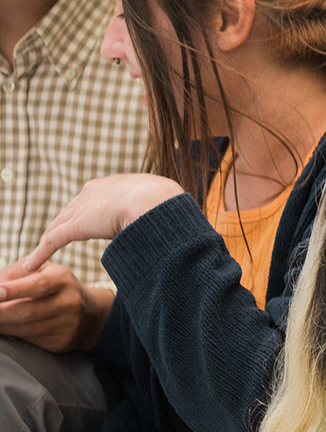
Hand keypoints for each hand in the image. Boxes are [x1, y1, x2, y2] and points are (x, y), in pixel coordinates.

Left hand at [0, 262, 111, 352]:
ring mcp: (67, 324)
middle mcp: (69, 302)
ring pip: (25, 329)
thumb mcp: (42, 271)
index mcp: (62, 279)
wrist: (90, 314)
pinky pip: (29, 340)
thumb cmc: (55, 287)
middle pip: (27, 311)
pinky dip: (12, 333)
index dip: (14, 290)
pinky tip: (7, 327)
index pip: (39, 285)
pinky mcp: (61, 342)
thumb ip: (15, 274)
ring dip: (2, 325)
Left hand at [21, 173, 185, 271]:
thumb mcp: (162, 205)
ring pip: (59, 227)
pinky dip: (39, 254)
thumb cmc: (167, 205)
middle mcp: (93, 191)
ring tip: (40, 256)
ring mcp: (82, 208)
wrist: (155, 203)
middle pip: (72, 211)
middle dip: (66, 225)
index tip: (91, 225)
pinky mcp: (74, 226)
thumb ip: (156, 214)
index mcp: (115, 183)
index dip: (90, 213)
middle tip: (58, 240)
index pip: (93, 200)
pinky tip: (30, 265)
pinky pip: (51, 241)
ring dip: (48, 242)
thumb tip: (171, 223)